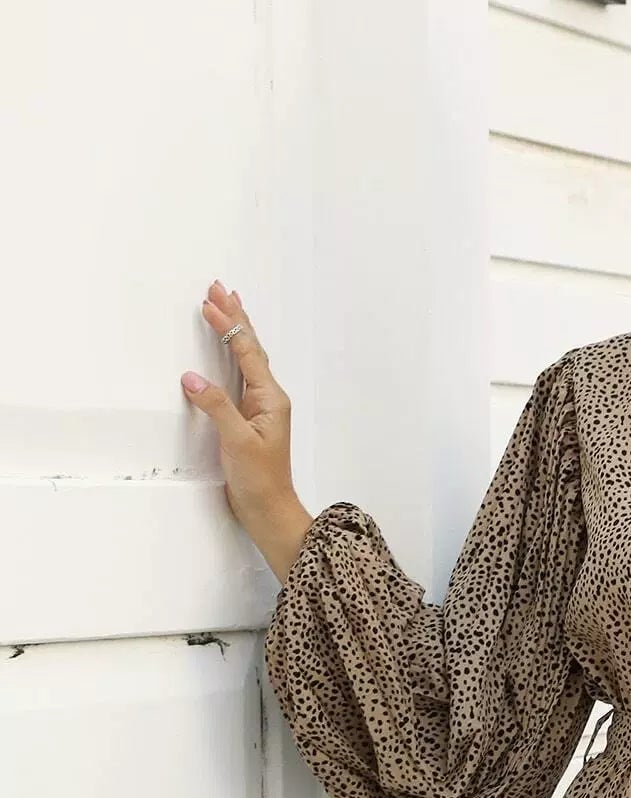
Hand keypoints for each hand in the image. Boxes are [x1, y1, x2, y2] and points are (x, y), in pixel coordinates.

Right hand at [181, 281, 295, 524]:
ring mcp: (259, 408)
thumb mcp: (237, 443)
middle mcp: (268, 398)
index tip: (209, 303)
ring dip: (234, 332)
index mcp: (270, 398)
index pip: (246, 352)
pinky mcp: (247, 419)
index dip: (229, 326)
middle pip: (250, 348)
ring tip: (224, 305)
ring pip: (246, 360)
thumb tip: (192, 378)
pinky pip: (239, 377)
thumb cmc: (260, 480)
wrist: (269, 510)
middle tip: (218, 288)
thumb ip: (217, 408)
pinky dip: (231, 356)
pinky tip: (227, 351)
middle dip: (235, 316)